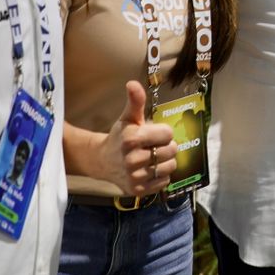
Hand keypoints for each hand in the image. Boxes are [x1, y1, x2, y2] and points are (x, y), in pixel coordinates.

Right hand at [102, 81, 175, 196]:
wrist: (103, 161)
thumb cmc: (120, 137)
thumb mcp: (128, 117)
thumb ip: (135, 101)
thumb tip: (133, 83)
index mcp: (132, 139)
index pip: (167, 133)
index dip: (164, 132)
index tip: (155, 132)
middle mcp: (132, 159)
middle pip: (171, 150)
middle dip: (166, 145)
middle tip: (154, 145)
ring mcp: (135, 177)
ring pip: (170, 166)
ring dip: (166, 161)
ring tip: (154, 157)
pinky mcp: (138, 190)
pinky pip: (164, 181)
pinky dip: (161, 175)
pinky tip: (150, 169)